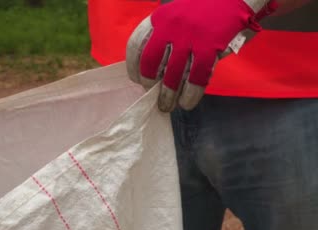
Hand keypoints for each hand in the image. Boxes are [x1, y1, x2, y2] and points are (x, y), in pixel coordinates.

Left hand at [125, 0, 276, 111]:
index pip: (136, 44)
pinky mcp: (210, 48)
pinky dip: (191, 94)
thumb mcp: (176, 15)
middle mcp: (170, 28)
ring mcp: (190, 38)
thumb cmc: (203, 10)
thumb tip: (154, 70)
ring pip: (172, 75)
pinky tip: (188, 102)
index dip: (133, 66)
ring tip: (168, 105)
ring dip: (168, 95)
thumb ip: (163, 36)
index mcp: (159, 19)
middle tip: (153, 94)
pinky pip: (196, 78)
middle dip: (149, 83)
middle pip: (150, 63)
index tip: (136, 79)